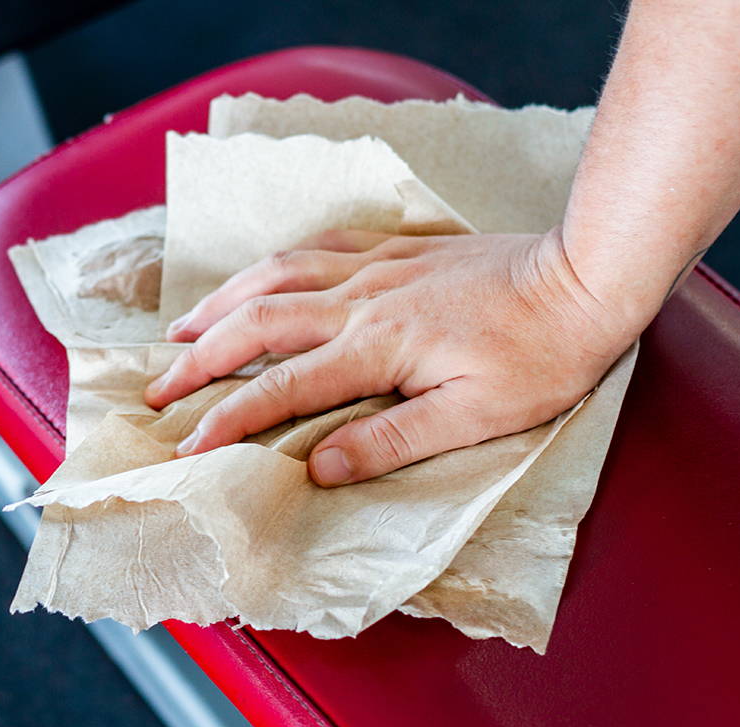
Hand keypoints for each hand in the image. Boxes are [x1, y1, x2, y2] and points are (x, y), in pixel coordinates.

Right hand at [144, 228, 635, 485]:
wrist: (584, 278)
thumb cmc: (539, 356)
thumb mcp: (475, 417)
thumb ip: (392, 440)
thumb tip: (321, 467)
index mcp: (376, 347)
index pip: (281, 388)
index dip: (226, 418)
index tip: (187, 446)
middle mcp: (361, 300)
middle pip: (257, 322)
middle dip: (199, 356)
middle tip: (156, 384)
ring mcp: (376, 267)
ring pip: (276, 274)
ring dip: (222, 302)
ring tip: (182, 327)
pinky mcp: (396, 250)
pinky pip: (318, 245)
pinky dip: (276, 263)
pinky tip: (262, 274)